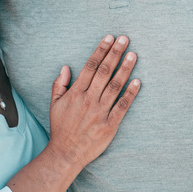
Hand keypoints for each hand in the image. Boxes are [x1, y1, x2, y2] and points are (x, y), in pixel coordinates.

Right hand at [45, 35, 140, 171]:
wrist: (66, 153)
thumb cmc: (61, 128)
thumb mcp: (54, 104)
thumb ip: (59, 85)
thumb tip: (65, 67)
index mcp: (76, 93)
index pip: (90, 66)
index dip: (101, 50)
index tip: (109, 38)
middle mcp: (89, 100)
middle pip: (104, 72)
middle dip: (115, 53)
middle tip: (125, 39)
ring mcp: (100, 112)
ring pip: (115, 86)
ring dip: (125, 69)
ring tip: (133, 55)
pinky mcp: (110, 124)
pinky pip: (122, 106)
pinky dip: (131, 93)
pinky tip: (138, 81)